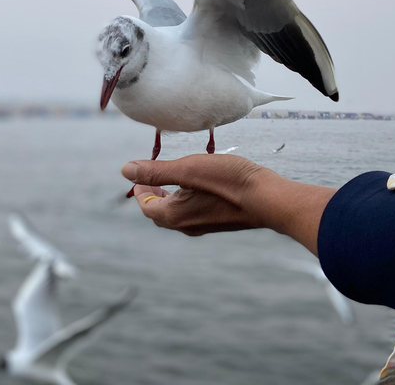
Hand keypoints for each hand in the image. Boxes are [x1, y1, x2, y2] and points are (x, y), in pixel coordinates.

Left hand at [121, 154, 335, 254]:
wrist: (269, 200)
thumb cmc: (229, 182)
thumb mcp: (188, 169)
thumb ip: (156, 170)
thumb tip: (126, 170)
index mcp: (174, 215)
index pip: (146, 206)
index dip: (140, 190)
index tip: (140, 174)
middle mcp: (187, 226)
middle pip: (159, 213)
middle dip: (152, 195)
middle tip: (150, 178)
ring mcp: (204, 226)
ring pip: (176, 215)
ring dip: (168, 198)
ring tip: (171, 180)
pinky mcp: (219, 222)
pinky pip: (193, 214)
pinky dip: (185, 201)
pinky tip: (196, 188)